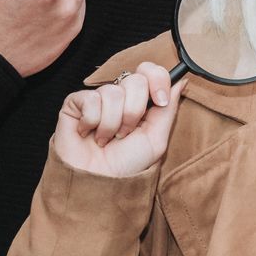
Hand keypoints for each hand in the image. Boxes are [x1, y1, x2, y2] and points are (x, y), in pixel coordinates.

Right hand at [52, 62, 184, 178]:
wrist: (99, 183)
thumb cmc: (126, 165)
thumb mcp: (156, 139)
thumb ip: (168, 109)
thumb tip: (180, 80)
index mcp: (140, 102)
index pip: (150, 72)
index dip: (157, 80)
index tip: (160, 101)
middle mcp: (119, 97)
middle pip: (135, 80)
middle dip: (134, 112)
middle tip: (125, 134)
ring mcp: (97, 98)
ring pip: (112, 92)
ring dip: (112, 123)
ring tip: (107, 139)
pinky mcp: (75, 103)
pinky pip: (91, 99)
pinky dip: (93, 122)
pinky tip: (89, 134)